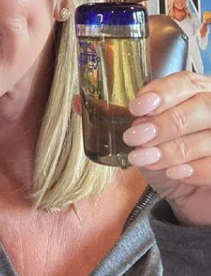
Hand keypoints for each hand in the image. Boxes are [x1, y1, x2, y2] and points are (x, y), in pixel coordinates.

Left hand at [124, 71, 210, 225]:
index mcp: (194, 93)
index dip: (162, 92)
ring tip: (146, 158)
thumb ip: (113, 117)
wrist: (189, 193)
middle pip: (202, 106)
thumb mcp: (138, 136)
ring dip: (174, 147)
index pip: (185, 82)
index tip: (136, 107)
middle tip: (136, 137)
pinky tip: (175, 173)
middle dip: (166, 122)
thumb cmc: (164, 155)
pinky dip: (196, 168)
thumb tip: (78, 102)